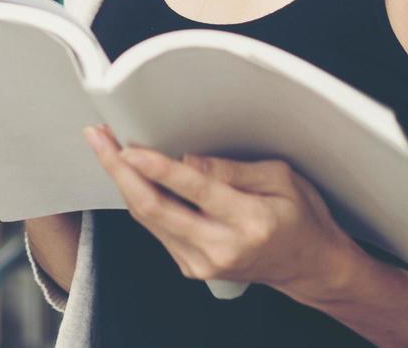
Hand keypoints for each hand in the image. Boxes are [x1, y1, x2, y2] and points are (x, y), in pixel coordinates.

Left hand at [82, 123, 365, 302]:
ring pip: (148, 220)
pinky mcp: (193, 268)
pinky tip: (129, 177)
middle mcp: (222, 247)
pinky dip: (140, 200)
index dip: (156, 166)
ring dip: (123, 183)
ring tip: (106, 150)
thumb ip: (233, 170)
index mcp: (250, 221)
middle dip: (120, 170)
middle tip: (100, 139)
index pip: (193, 189)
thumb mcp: (282, 179)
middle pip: (155, 208)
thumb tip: (189, 159)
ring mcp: (203, 263)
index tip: (129, 146)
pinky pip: (157, 229)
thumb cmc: (301, 217)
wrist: (308, 266)